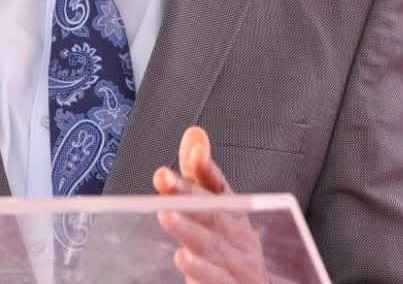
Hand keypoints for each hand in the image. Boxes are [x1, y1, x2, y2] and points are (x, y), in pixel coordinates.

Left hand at [152, 126, 268, 283]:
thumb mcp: (216, 208)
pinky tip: (183, 259)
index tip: (193, 153)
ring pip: (213, 245)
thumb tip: (194, 134)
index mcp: (234, 213)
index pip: (219, 187)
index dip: (206, 169)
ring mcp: (237, 263)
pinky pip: (218, 279)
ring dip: (190, 229)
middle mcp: (238, 236)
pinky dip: (201, 270)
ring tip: (167, 215)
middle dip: (189, 195)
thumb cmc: (232, 248)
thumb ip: (199, 175)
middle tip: (164, 180)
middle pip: (214, 212)